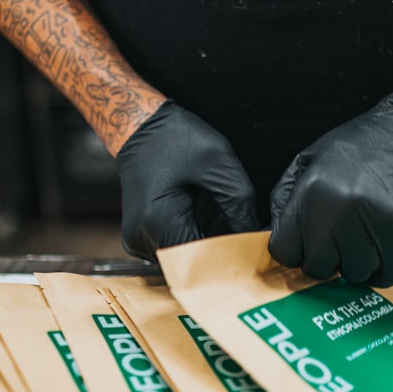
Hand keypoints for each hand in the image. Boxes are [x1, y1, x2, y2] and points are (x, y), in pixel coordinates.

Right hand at [116, 101, 259, 260]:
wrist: (138, 126)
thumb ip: (240, 204)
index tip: (253, 248)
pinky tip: (200, 214)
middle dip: (221, 250)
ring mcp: (136, 241)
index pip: (203, 261)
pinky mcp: (138, 238)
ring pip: (183, 260)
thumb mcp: (219, 163)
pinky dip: (192, 238)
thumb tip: (256, 238)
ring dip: (207, 245)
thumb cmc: (177, 138)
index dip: (231, 257)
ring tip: (218, 215)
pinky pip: (172, 250)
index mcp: (159, 221)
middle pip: (193, 264)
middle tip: (242, 229)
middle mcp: (142, 239)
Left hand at [269, 93, 392, 286]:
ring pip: (354, 275)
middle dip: (327, 256)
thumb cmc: (366, 144)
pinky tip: (386, 242)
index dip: (296, 249)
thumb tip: (274, 237)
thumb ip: (286, 199)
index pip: (285, 252)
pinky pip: (387, 276)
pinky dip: (384, 267)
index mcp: (313, 192)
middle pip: (318, 269)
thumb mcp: (312, 159)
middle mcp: (342, 212)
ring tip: (368, 230)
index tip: (309, 241)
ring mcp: (378, 228)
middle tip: (342, 234)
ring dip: (358, 260)